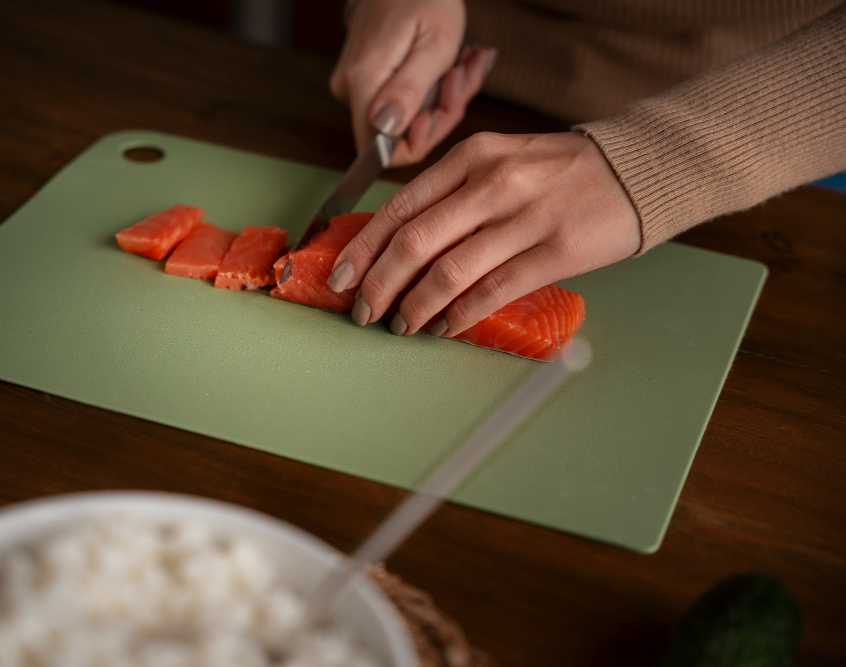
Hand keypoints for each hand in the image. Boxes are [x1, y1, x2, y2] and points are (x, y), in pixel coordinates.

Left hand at [325, 132, 641, 336]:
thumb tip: (397, 245)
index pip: (400, 207)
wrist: (637, 169)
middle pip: (414, 242)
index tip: (340, 277)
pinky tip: (443, 327)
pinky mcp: (555, 251)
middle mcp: (493, 183)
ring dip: (415, 306)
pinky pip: (491, 292)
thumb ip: (452, 195)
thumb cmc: (558, 172)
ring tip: (402, 325)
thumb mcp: (500, 161)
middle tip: (364, 312)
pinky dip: (459, 315)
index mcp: (472, 157)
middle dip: (379, 284)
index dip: (363, 248)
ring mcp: (525, 218)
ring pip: (448, 272)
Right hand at [329, 0, 495, 165]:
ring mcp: (355, 86)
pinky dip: (434, 88)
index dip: (422, 139)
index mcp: (364, 83)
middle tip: (465, 73)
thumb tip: (385, 132)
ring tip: (465, 63)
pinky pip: (403, 102)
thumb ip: (409, 91)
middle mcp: (351, 89)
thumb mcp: (434, 44)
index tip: (446, 105)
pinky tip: (452, 63)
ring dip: (444, 96)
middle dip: (442, 111)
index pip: (384, 151)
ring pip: (407, 119)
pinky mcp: (366, 80)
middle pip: (400, 135)